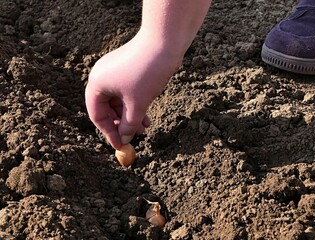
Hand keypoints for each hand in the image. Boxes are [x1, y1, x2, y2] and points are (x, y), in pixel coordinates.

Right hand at [85, 33, 181, 148]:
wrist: (165, 42)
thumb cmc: (147, 73)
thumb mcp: (137, 104)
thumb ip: (128, 125)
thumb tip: (123, 140)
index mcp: (96, 84)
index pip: (96, 115)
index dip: (108, 133)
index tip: (120, 146)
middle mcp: (102, 77)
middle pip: (107, 108)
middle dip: (122, 124)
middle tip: (135, 136)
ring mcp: (115, 71)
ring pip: (119, 101)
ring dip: (131, 116)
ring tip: (146, 128)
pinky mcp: (127, 68)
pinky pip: (127, 92)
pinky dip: (135, 104)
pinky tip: (147, 116)